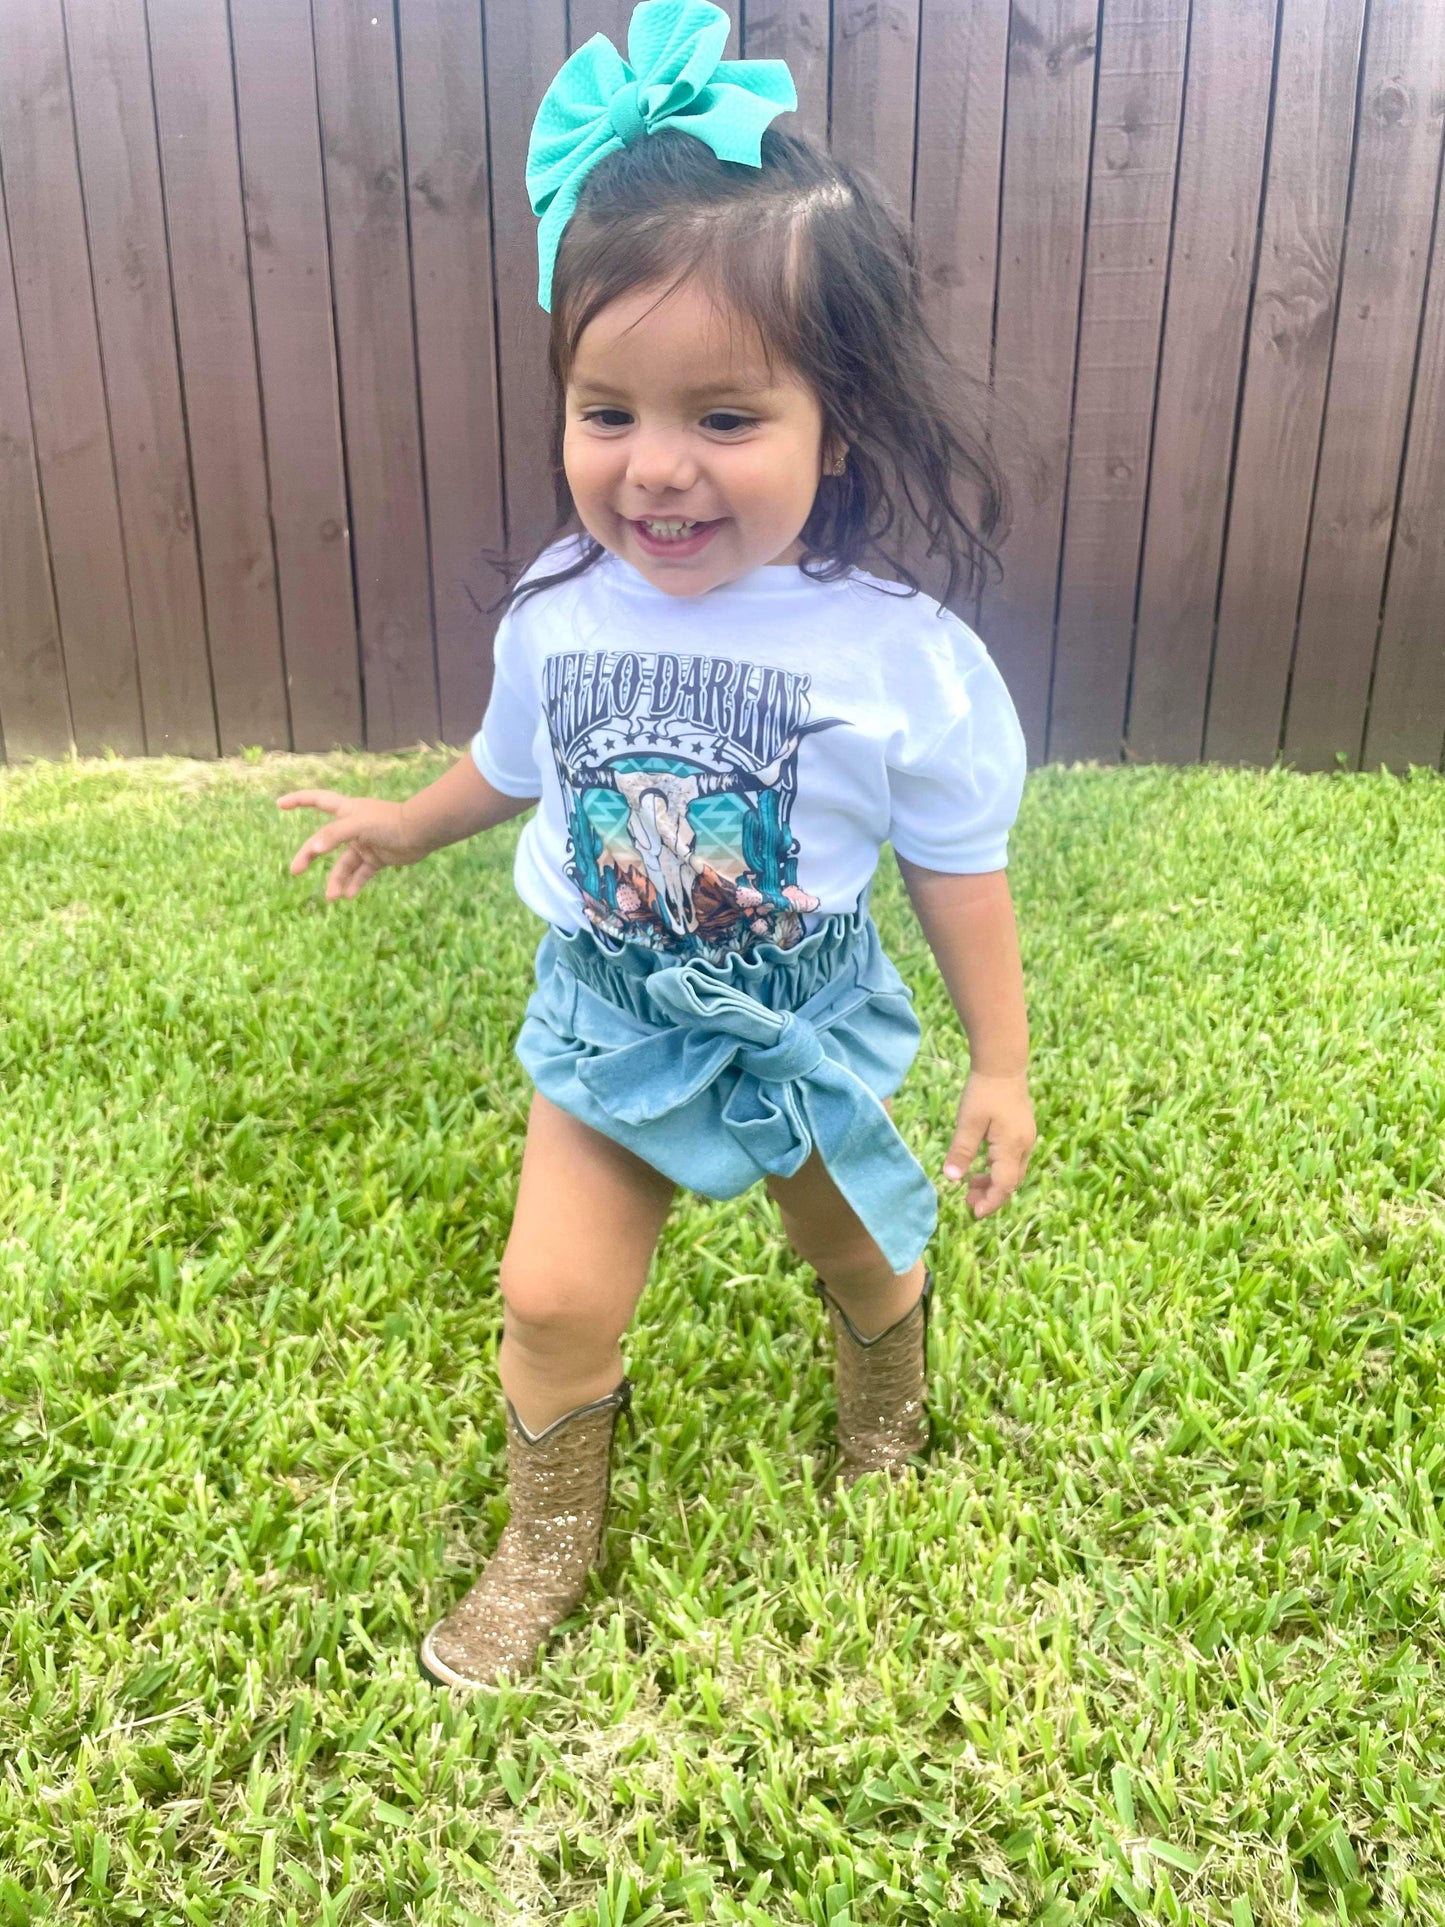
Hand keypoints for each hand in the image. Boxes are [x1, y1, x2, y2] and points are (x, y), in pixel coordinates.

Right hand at [277, 789, 425, 900]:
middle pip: (324, 841)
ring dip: (337, 879)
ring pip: (344, 863)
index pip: (317, 800)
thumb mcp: (358, 824)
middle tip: (295, 870)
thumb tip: (314, 847)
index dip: (298, 800)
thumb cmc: (389, 822)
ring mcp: (365, 843)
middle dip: (309, 854)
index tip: (280, 804)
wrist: (421, 832)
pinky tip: (348, 896)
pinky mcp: (378, 857)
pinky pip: (362, 873)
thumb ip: (335, 834)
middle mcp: (353, 826)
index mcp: (346, 810)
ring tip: (332, 897)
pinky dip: (355, 884)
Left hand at [942, 1069, 1035, 1218]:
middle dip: (990, 1195)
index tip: (973, 1213)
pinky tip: (982, 1166)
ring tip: (970, 1186)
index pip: (1004, 1185)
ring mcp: (1026, 1139)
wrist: (1003, 1064)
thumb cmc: (984, 1092)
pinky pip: (1013, 1160)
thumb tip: (950, 1179)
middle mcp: (1024, 1146)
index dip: (990, 1202)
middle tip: (967, 1201)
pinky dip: (998, 1169)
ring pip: (1013, 1172)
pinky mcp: (1023, 1132)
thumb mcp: (968, 1122)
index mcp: (1011, 1147)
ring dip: (994, 1182)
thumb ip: (961, 1151)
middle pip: (1011, 1182)